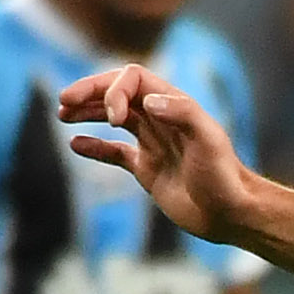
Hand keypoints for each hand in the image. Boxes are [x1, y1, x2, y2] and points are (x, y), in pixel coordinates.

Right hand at [57, 64, 261, 247]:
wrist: (232, 215)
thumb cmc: (224, 177)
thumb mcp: (208, 140)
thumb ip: (182, 113)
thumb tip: (148, 101)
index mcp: (174, 106)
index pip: (132, 79)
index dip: (114, 91)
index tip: (113, 120)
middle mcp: (161, 120)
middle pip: (117, 93)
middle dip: (89, 93)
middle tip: (63, 101)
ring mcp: (153, 143)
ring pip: (112, 118)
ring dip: (86, 113)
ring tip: (62, 115)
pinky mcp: (147, 169)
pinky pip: (114, 152)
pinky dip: (94, 147)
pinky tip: (75, 145)